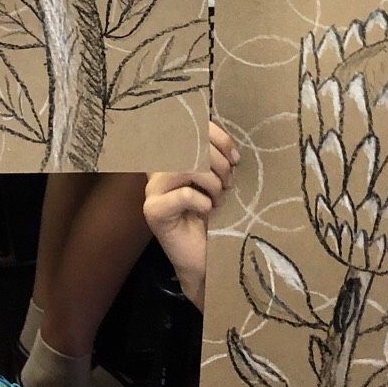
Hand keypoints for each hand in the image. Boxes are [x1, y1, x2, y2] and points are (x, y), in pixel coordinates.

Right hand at [143, 123, 237, 311]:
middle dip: (219, 164)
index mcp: (174, 157)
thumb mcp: (219, 181)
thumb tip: (229, 149)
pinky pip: (184, 194)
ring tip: (219, 199)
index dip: (217, 137)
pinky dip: (203, 202)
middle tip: (229, 184)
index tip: (235, 157)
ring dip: (212, 183)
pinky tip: (208, 212)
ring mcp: (152, 190)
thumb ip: (216, 159)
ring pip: (186, 168)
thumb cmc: (214, 216)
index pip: (191, 128)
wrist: (206, 258)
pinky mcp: (153, 211)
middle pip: (190, 146)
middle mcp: (158, 169)